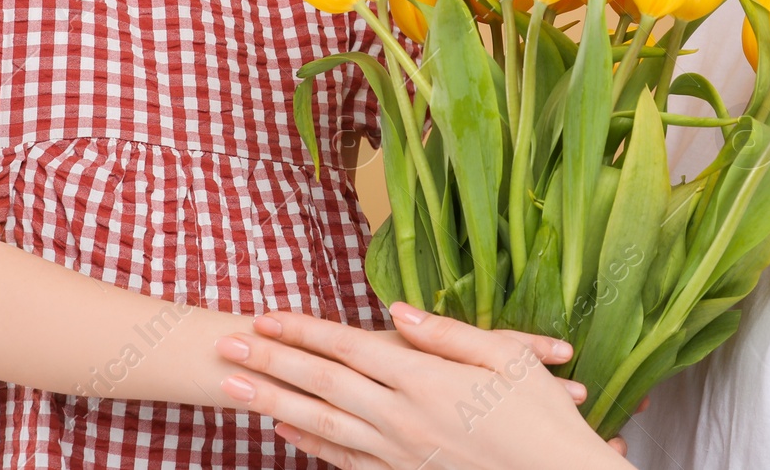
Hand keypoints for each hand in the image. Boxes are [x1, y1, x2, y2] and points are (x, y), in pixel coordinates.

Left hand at [214, 301, 631, 469]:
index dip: (305, 330)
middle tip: (226, 345)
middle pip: (323, 384)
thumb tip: (396, 313)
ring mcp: (401, 453)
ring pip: (324, 424)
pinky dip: (310, 445)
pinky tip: (285, 430)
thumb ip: (446, 334)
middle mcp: (405, 418)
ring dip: (275, 402)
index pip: (350, 348)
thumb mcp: (507, 356)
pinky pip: (346, 460)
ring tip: (235, 386)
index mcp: (428, 381)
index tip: (266, 315)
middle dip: (272, 361)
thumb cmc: (542, 414)